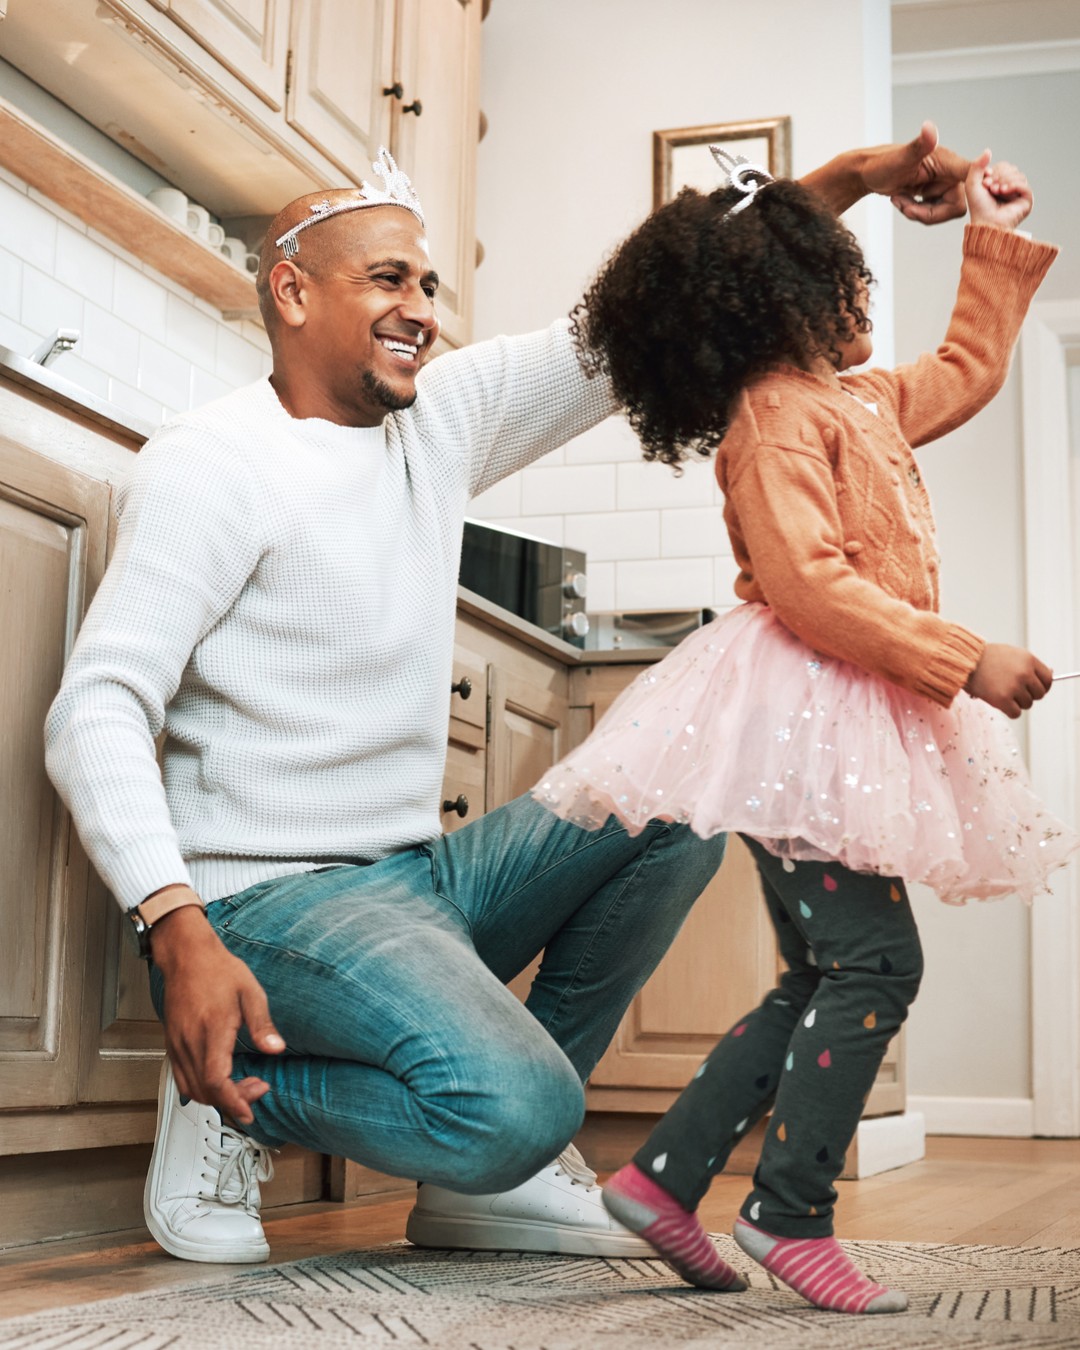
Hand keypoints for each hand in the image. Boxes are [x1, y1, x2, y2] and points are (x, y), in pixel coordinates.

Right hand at [149, 898, 284, 1124]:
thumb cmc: (218, 969)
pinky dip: (200, 1088)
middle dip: (232, 1100)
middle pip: (205, 1090)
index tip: (249, 1111)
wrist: (187, 955)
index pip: (216, 1080)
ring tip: (242, 1085)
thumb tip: (276, 1048)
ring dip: (216, 1097)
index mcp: (212, 1029)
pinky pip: (181, 1077)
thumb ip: (262, 1024)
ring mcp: (177, 1044)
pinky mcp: (172, 1043)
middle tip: (257, 1088)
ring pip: (192, 1088)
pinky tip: (219, 1079)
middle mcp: (190, 1041)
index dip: (233, 1101)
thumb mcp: (250, 992)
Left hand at [802, 121, 968, 220]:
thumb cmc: (881, 163)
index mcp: (946, 161)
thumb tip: (930, 128)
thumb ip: (920, 144)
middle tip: (906, 207)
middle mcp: (948, 172)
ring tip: (900, 200)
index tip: (993, 183)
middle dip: (929, 213)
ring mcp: (941, 184)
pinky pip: (934, 214)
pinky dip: (917, 212)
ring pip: (944, 212)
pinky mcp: (933, 195)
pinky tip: (902, 200)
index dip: (982, 180)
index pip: (971, 173)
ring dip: (919, 213)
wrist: (868, 173)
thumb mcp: (900, 157)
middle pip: (956, 205)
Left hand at [965, 150, 1032, 230]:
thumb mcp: (972, 184)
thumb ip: (977, 166)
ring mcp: (1019, 193)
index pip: (1003, 166)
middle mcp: (1010, 187)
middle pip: (1011, 168)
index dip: (994, 171)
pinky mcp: (1027, 200)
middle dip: (999, 176)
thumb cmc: (979, 209)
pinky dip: (1013, 185)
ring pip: (1018, 175)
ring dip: (1005, 181)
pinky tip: (1004, 191)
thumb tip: (988, 150)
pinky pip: (1024, 185)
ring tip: (996, 191)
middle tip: (989, 187)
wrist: (986, 224)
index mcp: (1000, 182)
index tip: (984, 182)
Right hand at [965, 642, 1051, 717]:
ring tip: (1002, 692)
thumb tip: (1051, 676)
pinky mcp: (1002, 699)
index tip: (1034, 689)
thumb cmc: (987, 657)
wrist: (964, 660)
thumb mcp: (1013, 654)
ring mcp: (1014, 687)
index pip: (1048, 680)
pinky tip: (999, 702)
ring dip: (1016, 702)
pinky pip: (1016, 713)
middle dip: (1028, 695)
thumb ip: (1030, 665)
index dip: (1042, 686)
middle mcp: (1024, 673)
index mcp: (1029, 660)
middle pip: (1039, 694)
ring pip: (1027, 704)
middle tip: (1014, 691)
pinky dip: (1009, 710)